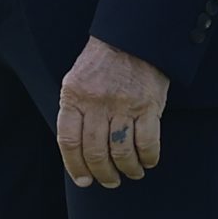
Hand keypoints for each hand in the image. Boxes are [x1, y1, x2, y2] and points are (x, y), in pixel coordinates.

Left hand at [55, 36, 168, 188]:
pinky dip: (148, 158)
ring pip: (121, 152)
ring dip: (127, 170)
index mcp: (74, 96)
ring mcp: (123, 104)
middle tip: (110, 181)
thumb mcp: (76, 81)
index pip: (69, 142)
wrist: (131, 37)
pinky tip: (148, 161)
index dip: (75, 167)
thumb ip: (74, 111)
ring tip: (131, 173)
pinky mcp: (148, 104)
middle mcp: (97, 102)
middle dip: (103, 174)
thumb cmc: (102, 63)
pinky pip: (147, 142)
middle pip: (95, 152)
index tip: (83, 181)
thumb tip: (76, 153)